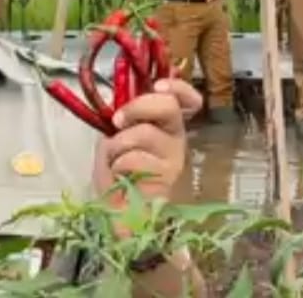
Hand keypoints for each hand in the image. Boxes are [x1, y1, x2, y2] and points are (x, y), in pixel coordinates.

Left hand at [92, 78, 203, 204]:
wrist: (118, 216)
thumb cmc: (117, 177)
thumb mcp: (115, 139)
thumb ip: (123, 120)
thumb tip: (119, 101)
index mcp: (165, 126)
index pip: (188, 100)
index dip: (178, 87)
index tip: (159, 85)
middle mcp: (176, 139)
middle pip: (168, 106)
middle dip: (137, 107)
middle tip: (118, 120)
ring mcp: (173, 159)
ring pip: (144, 133)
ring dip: (117, 146)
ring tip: (115, 162)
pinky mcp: (165, 179)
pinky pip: (134, 158)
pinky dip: (118, 165)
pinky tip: (121, 178)